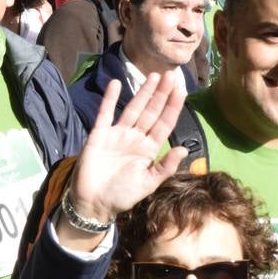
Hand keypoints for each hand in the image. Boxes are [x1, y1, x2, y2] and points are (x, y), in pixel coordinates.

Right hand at [68, 75, 188, 222]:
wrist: (93, 203)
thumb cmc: (122, 195)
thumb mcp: (148, 183)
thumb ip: (165, 166)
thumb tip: (184, 149)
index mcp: (149, 148)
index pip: (164, 123)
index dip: (173, 107)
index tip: (181, 90)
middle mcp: (135, 138)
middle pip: (151, 111)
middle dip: (161, 94)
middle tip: (171, 75)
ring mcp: (117, 135)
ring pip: (133, 109)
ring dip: (143, 93)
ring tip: (153, 76)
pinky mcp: (99, 135)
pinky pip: (104, 114)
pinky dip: (109, 99)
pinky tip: (115, 84)